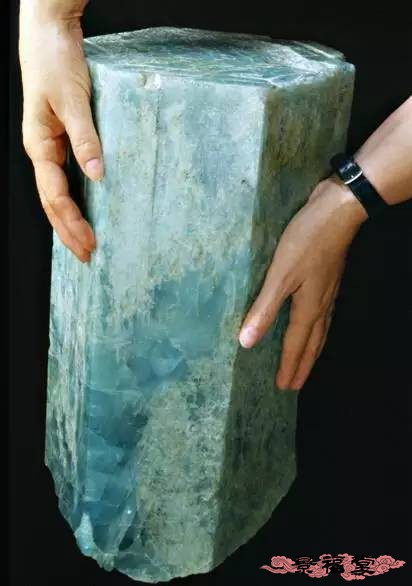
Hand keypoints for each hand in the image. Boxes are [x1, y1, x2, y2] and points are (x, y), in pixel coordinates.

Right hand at [19, 0, 101, 261]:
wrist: (50, 34)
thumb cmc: (55, 62)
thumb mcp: (73, 100)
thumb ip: (86, 138)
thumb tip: (98, 176)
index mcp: (40, 146)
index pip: (55, 197)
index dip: (72, 224)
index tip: (90, 245)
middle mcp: (44, 151)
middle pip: (54, 203)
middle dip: (69, 232)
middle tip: (89, 258)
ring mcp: (52, 147)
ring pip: (59, 194)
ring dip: (72, 220)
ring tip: (86, 244)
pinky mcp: (64, 139)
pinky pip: (68, 178)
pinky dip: (78, 199)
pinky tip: (90, 210)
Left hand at [238, 177, 367, 390]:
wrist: (338, 211)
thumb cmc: (306, 242)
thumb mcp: (280, 276)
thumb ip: (264, 308)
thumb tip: (247, 342)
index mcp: (308, 308)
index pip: (295, 345)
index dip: (288, 366)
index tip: (283, 388)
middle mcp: (321, 305)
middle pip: (312, 344)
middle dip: (302, 365)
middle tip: (296, 385)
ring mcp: (328, 292)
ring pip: (320, 331)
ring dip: (312, 350)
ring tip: (306, 362)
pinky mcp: (329, 279)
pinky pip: (323, 316)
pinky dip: (317, 330)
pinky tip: (314, 323)